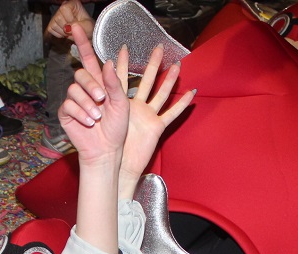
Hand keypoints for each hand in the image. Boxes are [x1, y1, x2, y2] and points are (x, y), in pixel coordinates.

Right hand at [47, 0, 93, 39]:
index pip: (64, 9)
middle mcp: (63, 6)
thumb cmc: (87, 28)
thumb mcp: (88, 27)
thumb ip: (80, 26)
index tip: (76, 24)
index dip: (70, 19)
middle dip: (67, 28)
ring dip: (63, 32)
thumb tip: (66, 28)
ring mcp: (56, 15)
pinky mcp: (52, 24)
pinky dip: (59, 34)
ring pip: (53, 25)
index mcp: (73, 3)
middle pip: (58, 18)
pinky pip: (51, 30)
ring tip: (70, 31)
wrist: (85, 35)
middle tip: (74, 29)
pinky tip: (65, 33)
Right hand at [58, 24, 129, 168]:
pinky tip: (89, 122)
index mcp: (100, 83)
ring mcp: (75, 101)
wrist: (107, 150)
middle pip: (80, 73)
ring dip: (87, 103)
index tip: (76, 27)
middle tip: (102, 100)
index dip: (83, 42)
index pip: (89, 58)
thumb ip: (115, 83)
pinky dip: (80, 113)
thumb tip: (108, 62)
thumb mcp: (122, 104)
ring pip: (74, 89)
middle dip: (91, 85)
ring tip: (97, 117)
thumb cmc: (117, 128)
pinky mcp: (66, 113)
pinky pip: (68, 105)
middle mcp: (86, 89)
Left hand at [119, 45, 193, 199]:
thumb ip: (109, 89)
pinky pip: (172, 114)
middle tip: (158, 47)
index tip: (124, 47)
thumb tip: (109, 65)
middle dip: (153, 64)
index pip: (123, 77)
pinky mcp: (157, 127)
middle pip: (147, 81)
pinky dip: (182, 104)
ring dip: (170, 80)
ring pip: (162, 94)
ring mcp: (148, 116)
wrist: (115, 163)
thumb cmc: (106, 142)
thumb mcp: (106, 111)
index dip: (124, 62)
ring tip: (178, 65)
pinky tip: (191, 93)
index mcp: (121, 102)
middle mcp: (137, 107)